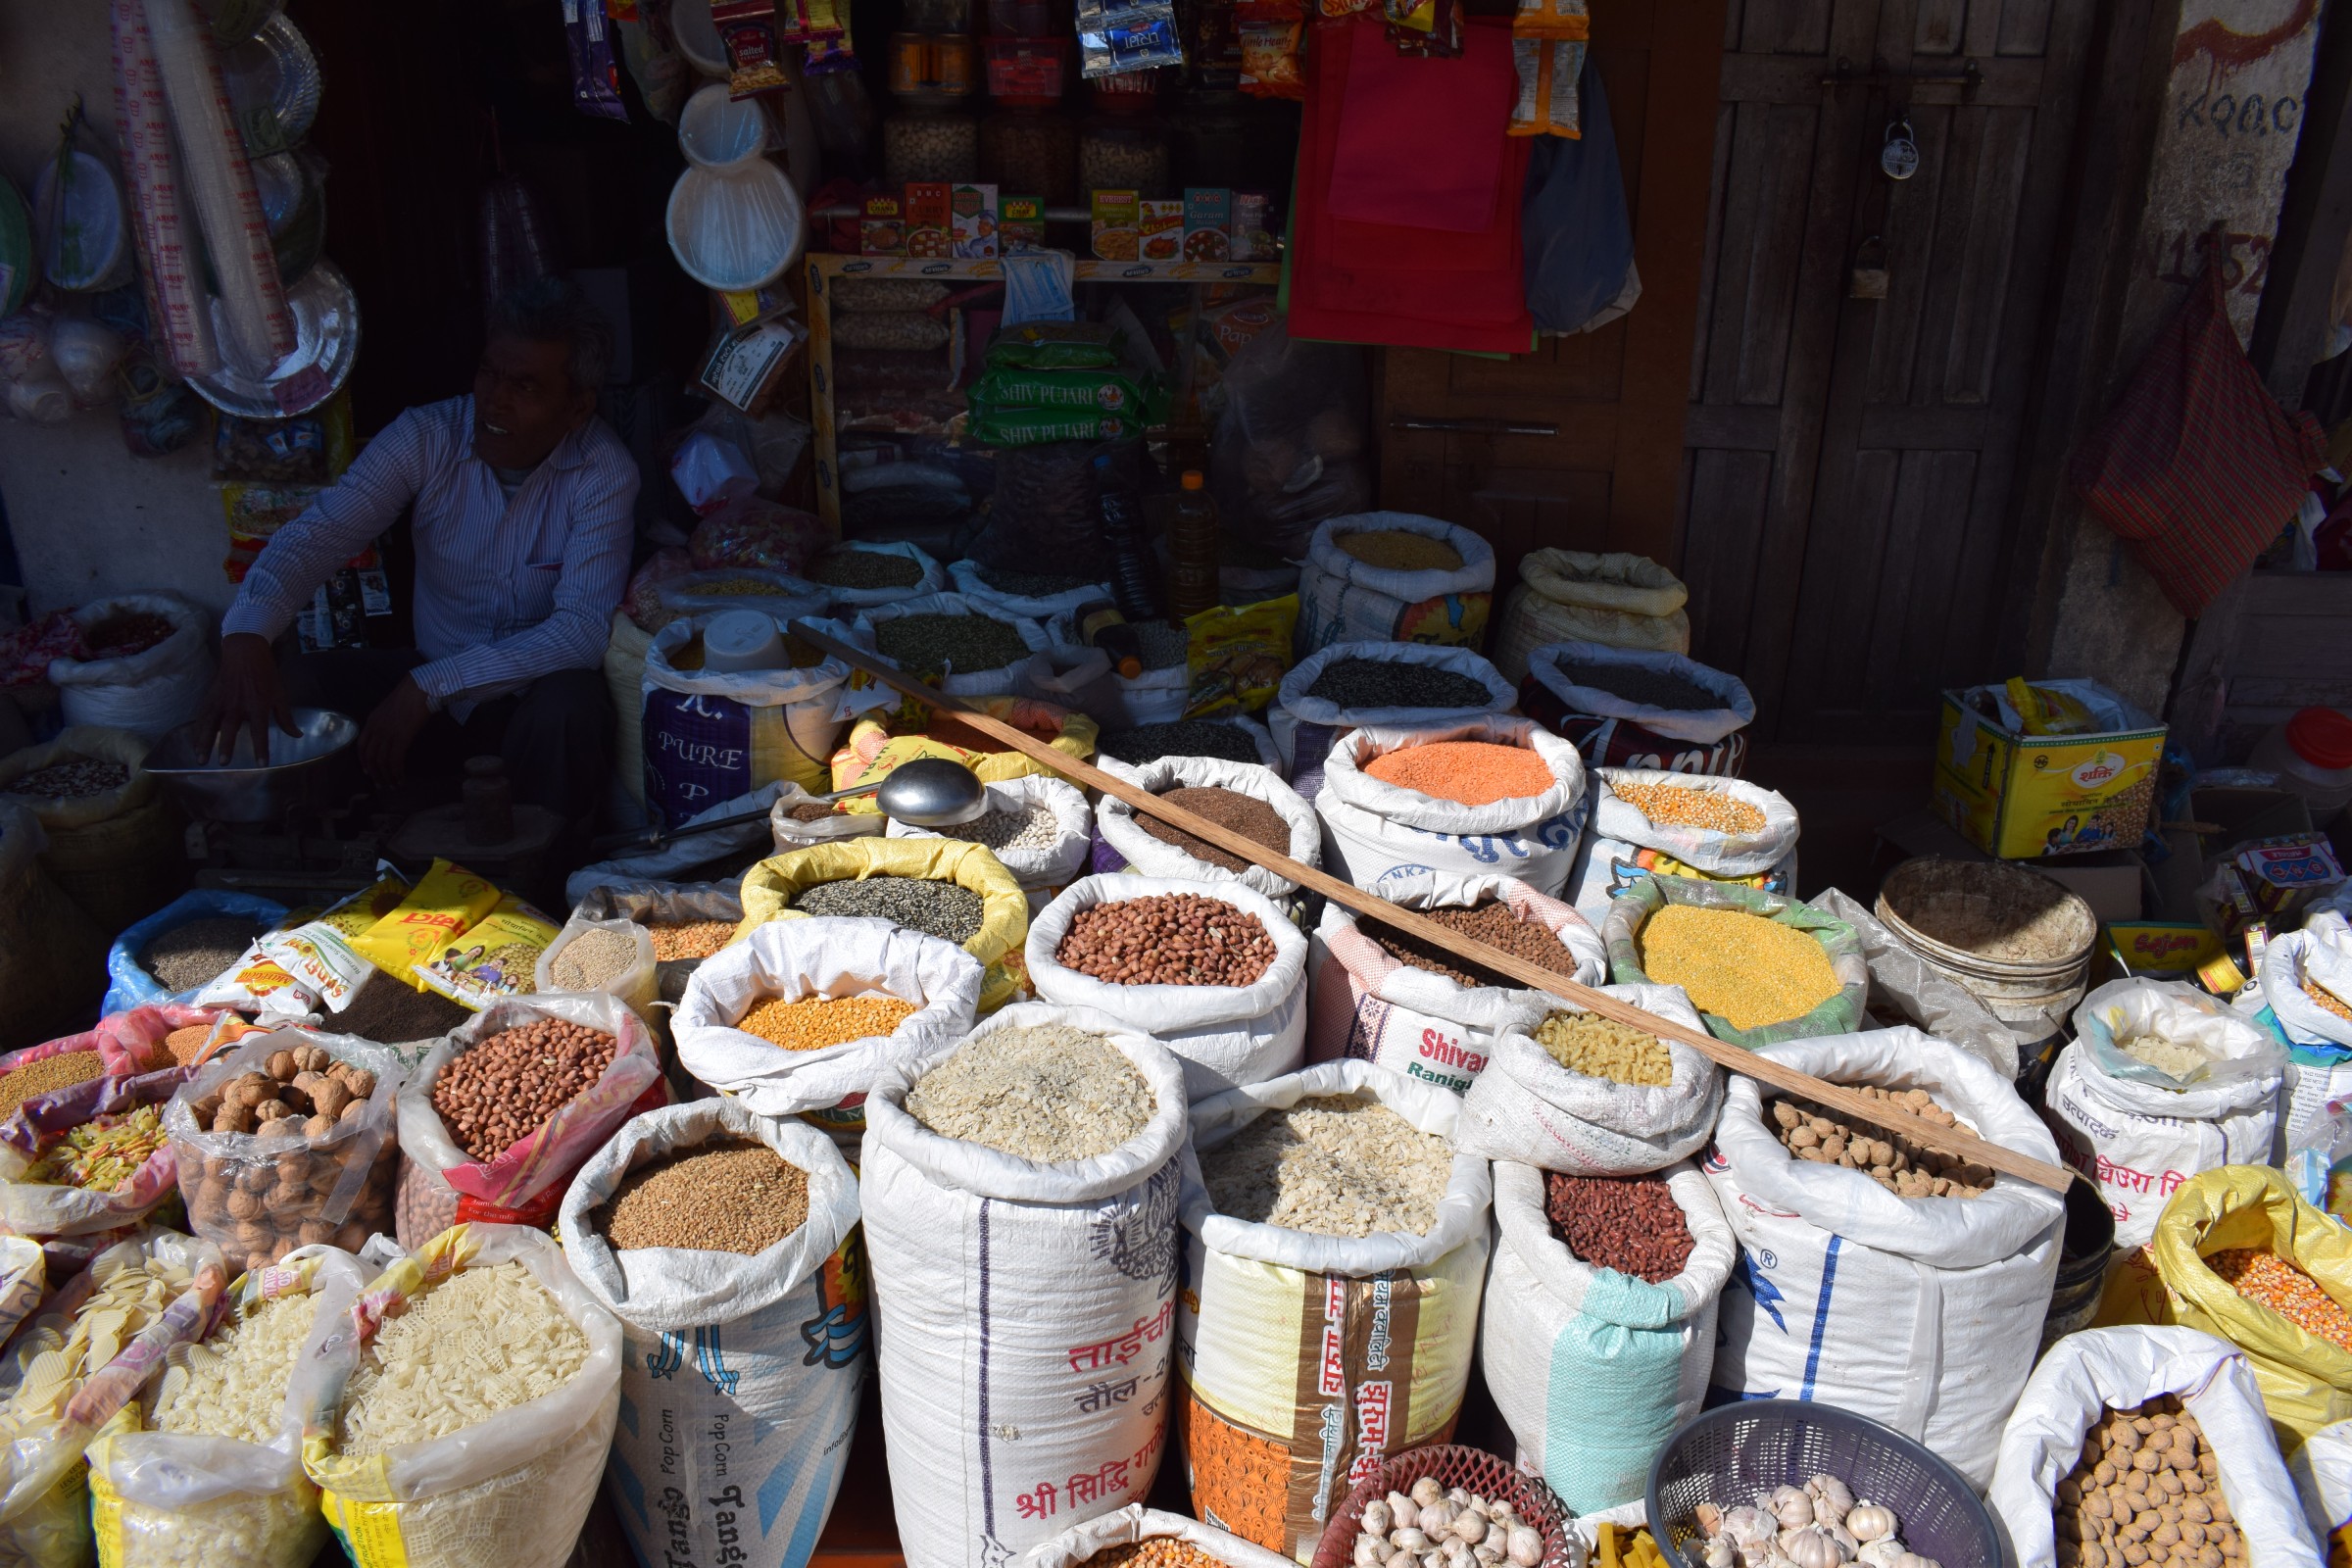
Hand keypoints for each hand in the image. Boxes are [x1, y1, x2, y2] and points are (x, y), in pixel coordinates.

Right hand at [197, 633, 294, 763]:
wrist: (245, 652)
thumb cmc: (265, 674)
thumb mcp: (280, 694)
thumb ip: (285, 717)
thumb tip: (297, 735)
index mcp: (257, 704)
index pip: (260, 730)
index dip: (261, 748)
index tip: (262, 764)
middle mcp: (237, 704)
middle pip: (230, 727)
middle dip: (226, 745)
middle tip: (223, 762)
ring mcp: (221, 700)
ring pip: (210, 723)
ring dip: (204, 742)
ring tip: (201, 759)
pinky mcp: (210, 697)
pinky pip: (202, 716)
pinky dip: (197, 730)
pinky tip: (194, 744)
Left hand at [358, 676, 432, 787]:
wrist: (420, 688)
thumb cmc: (410, 695)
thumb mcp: (391, 709)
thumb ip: (387, 722)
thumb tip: (392, 734)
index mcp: (372, 721)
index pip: (361, 746)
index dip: (363, 761)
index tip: (368, 772)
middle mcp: (376, 729)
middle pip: (370, 757)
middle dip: (375, 773)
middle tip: (381, 784)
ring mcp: (387, 734)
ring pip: (382, 762)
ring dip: (387, 776)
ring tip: (393, 785)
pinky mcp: (400, 739)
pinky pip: (395, 761)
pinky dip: (397, 773)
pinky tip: (401, 779)